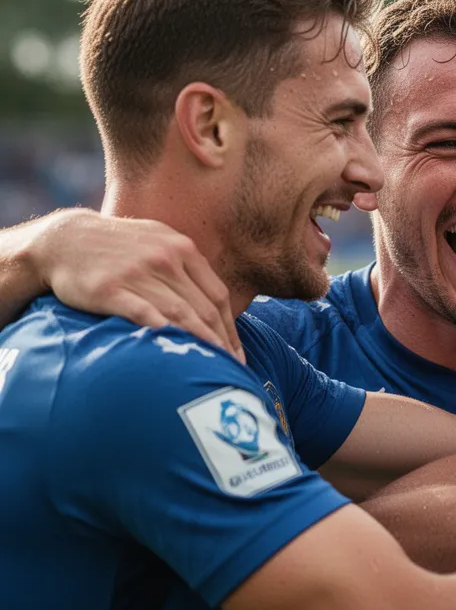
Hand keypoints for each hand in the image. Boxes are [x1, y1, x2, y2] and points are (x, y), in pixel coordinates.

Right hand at [29, 209, 244, 361]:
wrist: (64, 239)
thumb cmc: (119, 246)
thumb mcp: (160, 241)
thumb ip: (189, 267)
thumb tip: (218, 302)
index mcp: (183, 249)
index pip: (218, 296)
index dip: (231, 329)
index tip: (237, 355)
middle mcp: (165, 259)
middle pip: (204, 308)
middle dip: (221, 343)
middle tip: (230, 370)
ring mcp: (138, 272)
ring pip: (180, 313)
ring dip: (200, 343)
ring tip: (211, 368)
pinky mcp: (110, 288)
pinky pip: (142, 313)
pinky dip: (163, 332)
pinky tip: (175, 351)